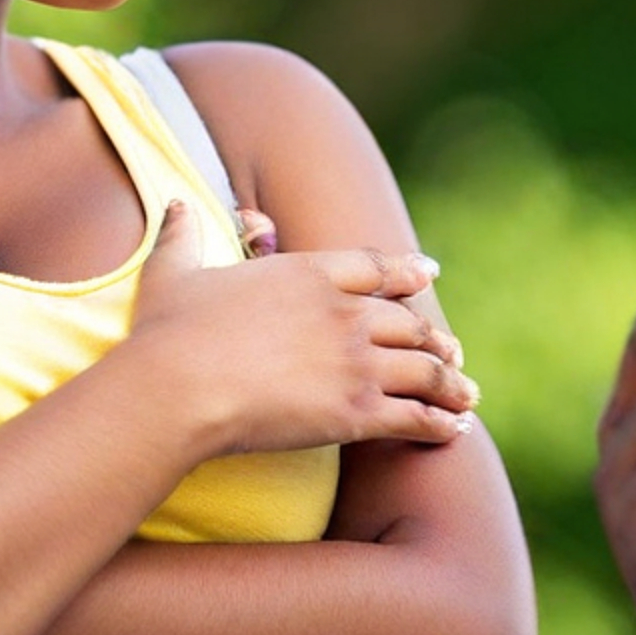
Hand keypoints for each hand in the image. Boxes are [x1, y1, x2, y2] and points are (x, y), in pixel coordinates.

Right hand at [133, 200, 476, 455]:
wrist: (178, 385)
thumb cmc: (169, 331)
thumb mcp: (173, 271)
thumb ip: (182, 235)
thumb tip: (176, 203)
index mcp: (308, 273)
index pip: (374, 267)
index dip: (407, 271)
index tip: (429, 274)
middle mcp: (344, 312)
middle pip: (408, 322)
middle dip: (433, 338)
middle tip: (451, 350)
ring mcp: (356, 361)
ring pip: (423, 369)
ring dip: (449, 383)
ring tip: (466, 396)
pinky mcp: (356, 410)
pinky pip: (415, 416)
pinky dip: (440, 423)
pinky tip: (454, 431)